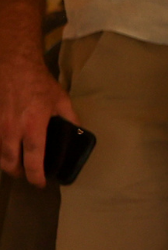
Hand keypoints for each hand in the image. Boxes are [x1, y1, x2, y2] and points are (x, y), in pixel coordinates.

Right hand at [0, 49, 76, 186]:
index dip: (35, 174)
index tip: (40, 184)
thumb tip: (78, 133)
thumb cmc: (39, 83)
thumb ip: (71, 118)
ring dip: (8, 162)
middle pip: (10, 161)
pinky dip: (1, 149)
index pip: (33, 157)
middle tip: (27, 176)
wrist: (15, 65)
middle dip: (18, 173)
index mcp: (33, 125)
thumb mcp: (62, 100)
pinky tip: (8, 149)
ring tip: (17, 165)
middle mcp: (12, 128)